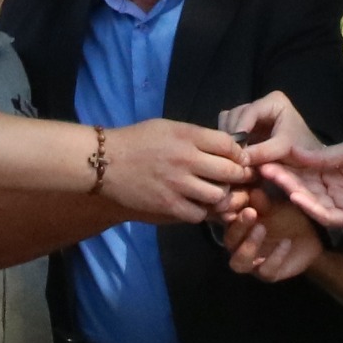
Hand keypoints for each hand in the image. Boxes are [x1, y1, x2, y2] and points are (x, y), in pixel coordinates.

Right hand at [94, 116, 255, 221]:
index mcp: (187, 136)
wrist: (104, 163)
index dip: (239, 154)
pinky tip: (196, 205)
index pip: (229, 145)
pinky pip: (199, 214)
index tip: (238, 160)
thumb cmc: (137, 141)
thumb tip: (226, 147)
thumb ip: (196, 136)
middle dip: (238, 177)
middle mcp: (186, 160)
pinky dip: (201, 212)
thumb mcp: (168, 127)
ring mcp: (178, 185)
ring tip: (215, 195)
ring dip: (221, 197)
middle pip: (230, 172)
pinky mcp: (168, 206)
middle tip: (237, 181)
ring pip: (219, 196)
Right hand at [216, 91, 318, 159]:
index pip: (250, 112)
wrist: (309, 159)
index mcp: (274, 101)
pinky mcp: (246, 125)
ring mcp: (252, 113)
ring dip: (230, 137)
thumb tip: (240, 159)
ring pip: (229, 120)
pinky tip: (235, 153)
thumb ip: (263, 152)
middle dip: (233, 134)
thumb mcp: (283, 149)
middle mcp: (261, 103)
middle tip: (232, 154)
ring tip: (234, 155)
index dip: (240, 128)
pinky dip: (230, 140)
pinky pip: (229, 128)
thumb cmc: (302, 150)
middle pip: (236, 114)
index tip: (234, 147)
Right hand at [216, 185, 327, 282]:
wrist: (311, 237)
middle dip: (238, 227)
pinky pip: (266, 270)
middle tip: (251, 212)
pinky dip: (275, 257)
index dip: (229, 211)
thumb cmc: (287, 218)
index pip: (225, 221)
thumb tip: (253, 191)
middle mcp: (239, 247)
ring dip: (248, 246)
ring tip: (261, 228)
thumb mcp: (276, 206)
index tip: (241, 199)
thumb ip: (262, 202)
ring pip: (239, 263)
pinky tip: (286, 243)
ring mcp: (252, 263)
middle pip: (229, 241)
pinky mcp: (268, 274)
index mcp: (238, 227)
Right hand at [257, 136, 342, 232]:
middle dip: (283, 178)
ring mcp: (340, 205)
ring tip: (276, 179)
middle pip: (302, 186)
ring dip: (293, 191)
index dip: (284, 165)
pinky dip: (311, 207)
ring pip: (310, 201)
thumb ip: (319, 157)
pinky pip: (326, 215)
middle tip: (262, 168)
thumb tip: (291, 149)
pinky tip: (298, 195)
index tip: (265, 156)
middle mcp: (331, 191)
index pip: (302, 171)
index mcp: (330, 173)